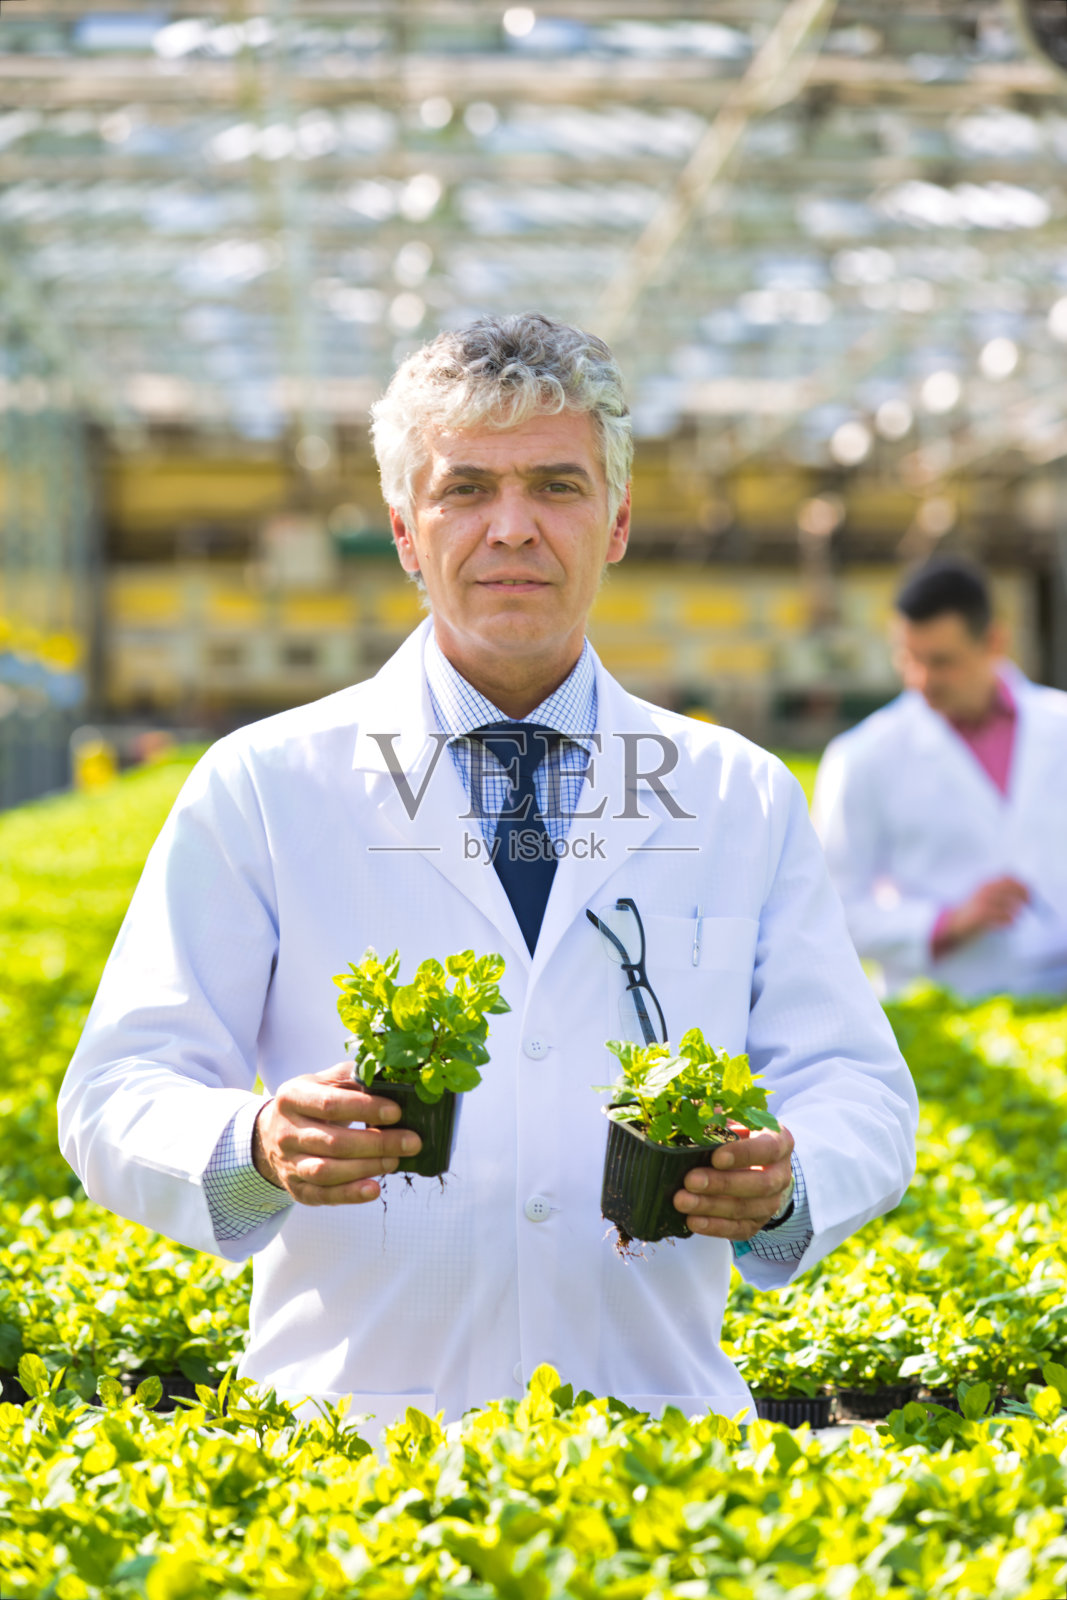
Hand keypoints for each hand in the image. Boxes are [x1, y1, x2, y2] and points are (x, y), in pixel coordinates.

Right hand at [252, 1063, 420, 1206]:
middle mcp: (286, 1132)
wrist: (271, 1132)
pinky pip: (323, 1195)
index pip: (330, 1105)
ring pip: (327, 1171)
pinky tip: (373, 1189)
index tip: (396, 1112)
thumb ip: (351, 1077)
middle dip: (377, 1143)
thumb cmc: (310, 1103)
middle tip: (411, 1141)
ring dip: (366, 1168)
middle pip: (334, 1142)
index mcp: (292, 1098)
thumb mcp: (322, 1082)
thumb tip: (388, 1077)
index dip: (365, 1109)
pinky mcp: (296, 1188)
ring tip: (395, 1161)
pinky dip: (349, 1195)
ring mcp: (289, 1163)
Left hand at [673, 1123, 794, 1240]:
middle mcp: (781, 1174)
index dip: (744, 1154)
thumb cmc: (736, 1136)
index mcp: (780, 1142)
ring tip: (682, 1201)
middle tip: (690, 1180)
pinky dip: (715, 1227)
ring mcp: (772, 1202)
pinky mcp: (758, 1223)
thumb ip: (714, 1116)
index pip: (768, 1149)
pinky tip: (693, 1221)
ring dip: (712, 1207)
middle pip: (760, 1184)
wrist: (750, 1164)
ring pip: (747, 1209)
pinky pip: (740, 1230)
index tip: (716, 1157)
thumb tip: (690, 1110)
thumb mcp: (730, 1120)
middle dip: (723, 1184)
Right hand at [940, 875, 1030, 949]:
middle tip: (1030, 906)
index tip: (1030, 893)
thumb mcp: (983, 895)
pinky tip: (1011, 925)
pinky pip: (1002, 916)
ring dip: (1017, 911)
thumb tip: (1023, 894)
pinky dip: (1010, 921)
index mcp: (986, 883)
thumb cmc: (971, 910)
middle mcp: (985, 889)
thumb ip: (999, 892)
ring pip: (1009, 903)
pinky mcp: (982, 914)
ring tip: (1018, 918)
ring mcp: (983, 901)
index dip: (1022, 884)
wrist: (952, 922)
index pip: (1009, 877)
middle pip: (1011, 888)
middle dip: (1024, 896)